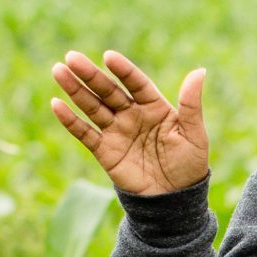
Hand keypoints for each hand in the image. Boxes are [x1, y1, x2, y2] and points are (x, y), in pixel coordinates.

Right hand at [49, 50, 209, 195]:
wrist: (174, 200)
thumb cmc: (189, 165)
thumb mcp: (194, 134)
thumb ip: (191, 104)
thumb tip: (200, 71)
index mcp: (155, 107)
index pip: (136, 83)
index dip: (123, 70)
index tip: (108, 56)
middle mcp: (132, 115)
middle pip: (109, 90)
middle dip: (91, 75)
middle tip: (71, 57)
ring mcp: (116, 131)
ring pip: (92, 106)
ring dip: (75, 90)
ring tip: (59, 71)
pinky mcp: (104, 150)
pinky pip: (84, 133)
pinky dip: (70, 120)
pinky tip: (57, 104)